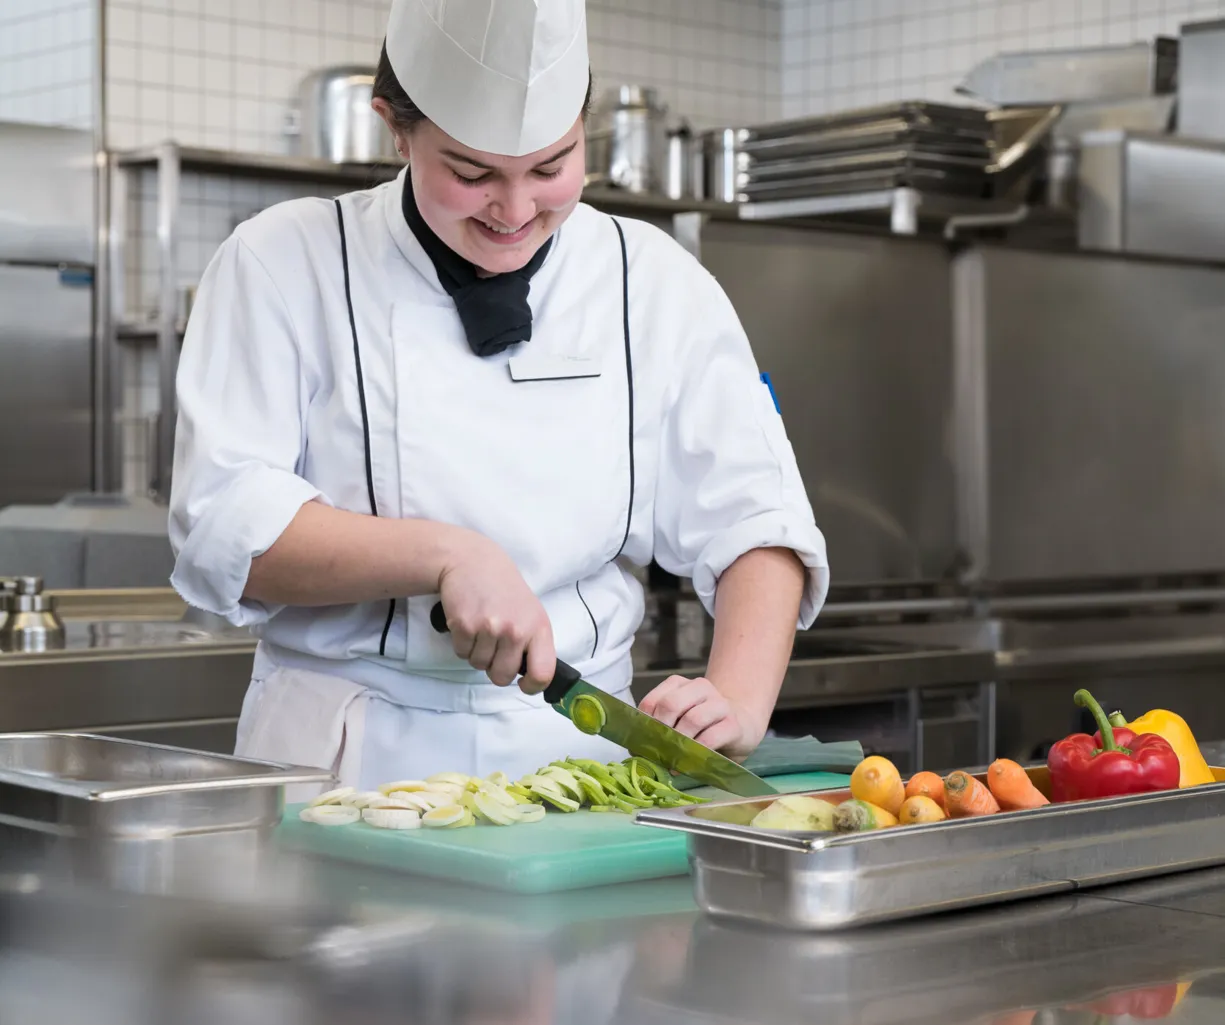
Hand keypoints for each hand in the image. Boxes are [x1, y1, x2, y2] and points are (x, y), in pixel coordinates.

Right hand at [436, 533, 554, 692]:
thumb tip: (531, 676)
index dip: (533, 686)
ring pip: (479, 665)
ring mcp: (490, 628)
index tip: (523, 683)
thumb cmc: (504, 590)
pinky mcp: (465, 626)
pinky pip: (462, 654)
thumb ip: (532, 642)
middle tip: (495, 647)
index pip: (543, 673)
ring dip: (478, 653)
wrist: (473, 561)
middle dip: (496, 668)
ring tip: (482, 628)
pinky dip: (463, 644)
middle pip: (503, 676)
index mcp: (539, 628)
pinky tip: (469, 623)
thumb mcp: (531, 612)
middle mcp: (516, 630)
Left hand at [638, 676, 766, 760]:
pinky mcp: (733, 724)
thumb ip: (661, 728)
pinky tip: (690, 762)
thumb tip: (638, 751)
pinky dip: (696, 752)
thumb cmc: (703, 725)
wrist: (741, 724)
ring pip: (692, 719)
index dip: (644, 725)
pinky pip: (711, 738)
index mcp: (680, 684)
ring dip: (679, 743)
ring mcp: (719, 704)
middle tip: (657, 751)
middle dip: (660, 731)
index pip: (653, 700)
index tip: (642, 744)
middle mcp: (700, 688)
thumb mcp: (679, 720)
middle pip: (671, 704)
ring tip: (673, 760)